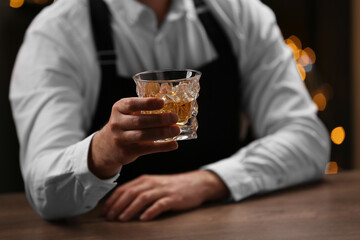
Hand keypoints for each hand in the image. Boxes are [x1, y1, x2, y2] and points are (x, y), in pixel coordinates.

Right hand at [88, 97, 179, 178]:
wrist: (107, 146)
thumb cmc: (124, 124)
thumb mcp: (128, 112)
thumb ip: (145, 104)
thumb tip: (166, 91)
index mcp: (118, 109)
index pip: (131, 104)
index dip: (147, 103)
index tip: (162, 102)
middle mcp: (117, 123)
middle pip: (140, 121)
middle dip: (159, 119)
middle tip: (174, 117)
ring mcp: (121, 139)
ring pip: (143, 136)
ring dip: (162, 133)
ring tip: (176, 130)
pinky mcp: (127, 152)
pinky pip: (147, 149)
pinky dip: (162, 147)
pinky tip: (173, 144)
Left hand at [101, 170, 229, 220]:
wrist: (196, 183)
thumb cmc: (171, 187)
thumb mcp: (153, 186)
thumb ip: (139, 192)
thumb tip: (120, 205)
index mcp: (145, 180)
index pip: (124, 189)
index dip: (113, 200)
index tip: (104, 211)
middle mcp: (152, 183)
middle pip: (131, 193)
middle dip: (118, 205)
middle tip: (109, 217)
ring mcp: (163, 190)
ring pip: (143, 198)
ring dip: (130, 208)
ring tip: (122, 218)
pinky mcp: (174, 198)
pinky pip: (160, 204)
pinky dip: (151, 211)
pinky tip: (144, 218)